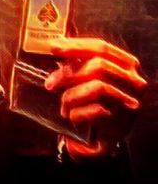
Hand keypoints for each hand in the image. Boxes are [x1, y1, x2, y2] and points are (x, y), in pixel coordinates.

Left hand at [44, 37, 147, 159]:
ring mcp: (130, 101)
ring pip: (98, 87)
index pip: (101, 47)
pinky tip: (72, 117)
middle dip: (69, 74)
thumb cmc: (97, 103)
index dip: (76, 46)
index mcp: (126, 65)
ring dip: (72, 97)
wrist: (107, 137)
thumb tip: (56, 48)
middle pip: (99, 66)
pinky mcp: (122, 122)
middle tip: (50, 84)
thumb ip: (77, 64)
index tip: (54, 47)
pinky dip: (77, 114)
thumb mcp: (89, 79)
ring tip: (64, 106)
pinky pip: (95, 112)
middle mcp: (133, 81)